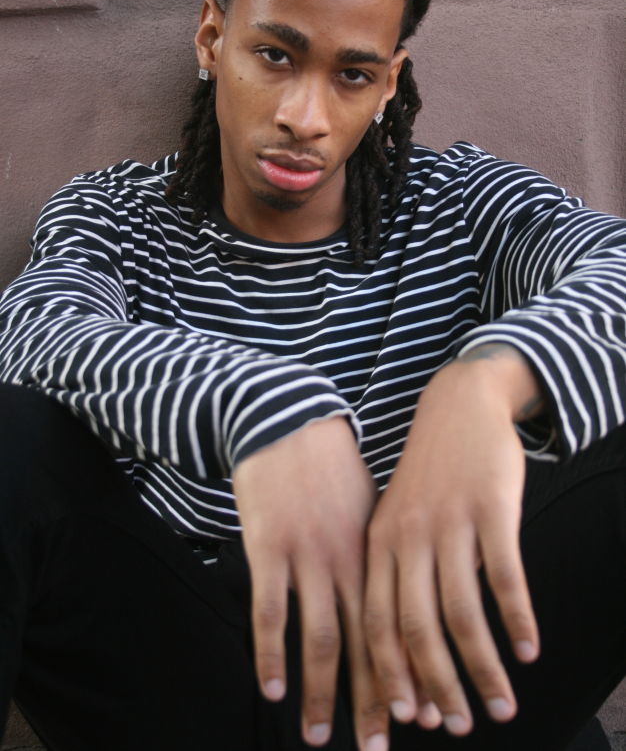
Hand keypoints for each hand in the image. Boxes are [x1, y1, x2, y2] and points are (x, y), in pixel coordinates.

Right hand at [233, 417, 385, 749]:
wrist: (290, 420)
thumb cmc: (333, 469)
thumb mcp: (374, 507)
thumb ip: (386, 555)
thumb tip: (408, 596)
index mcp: (381, 551)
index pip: (403, 626)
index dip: (412, 676)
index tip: (421, 718)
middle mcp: (351, 560)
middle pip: (370, 643)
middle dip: (377, 700)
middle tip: (381, 748)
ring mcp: (309, 555)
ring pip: (324, 636)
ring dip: (326, 693)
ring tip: (323, 737)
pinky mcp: (270, 548)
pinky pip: (271, 610)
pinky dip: (272, 652)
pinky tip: (274, 688)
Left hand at [364, 347, 540, 736]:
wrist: (457, 406)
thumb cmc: (428, 475)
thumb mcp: (397, 519)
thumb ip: (400, 575)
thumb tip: (413, 649)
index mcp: (378, 544)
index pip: (378, 624)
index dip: (393, 676)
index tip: (410, 719)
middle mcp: (408, 537)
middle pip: (417, 627)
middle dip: (437, 685)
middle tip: (460, 727)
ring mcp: (450, 522)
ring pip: (462, 612)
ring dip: (483, 667)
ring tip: (501, 705)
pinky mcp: (491, 508)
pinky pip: (504, 576)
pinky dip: (517, 619)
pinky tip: (528, 650)